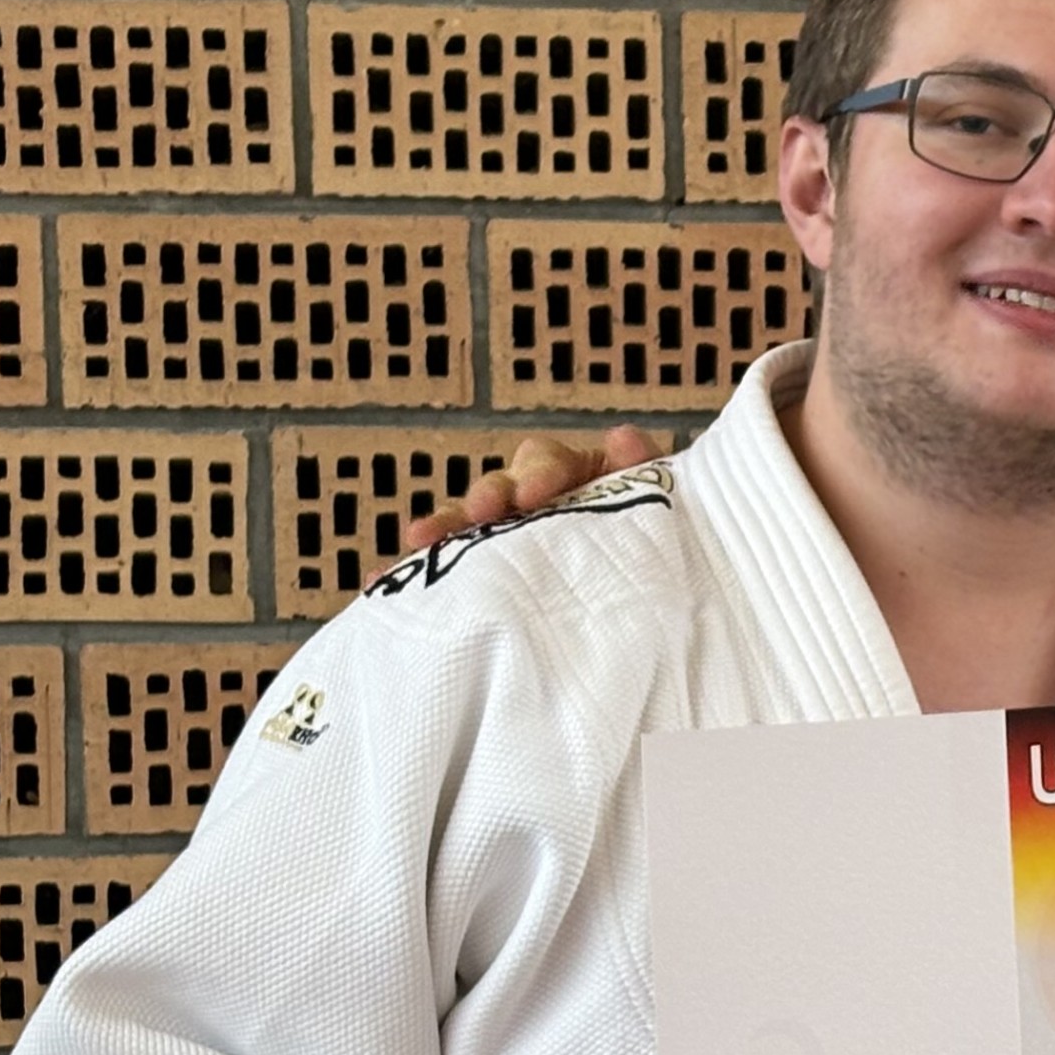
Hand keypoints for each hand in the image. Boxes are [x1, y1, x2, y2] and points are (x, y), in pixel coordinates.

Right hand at [399, 427, 662, 555]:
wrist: (675, 616)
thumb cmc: (669, 556)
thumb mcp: (669, 513)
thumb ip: (647, 479)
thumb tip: (624, 438)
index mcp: (581, 484)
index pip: (549, 463)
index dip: (540, 473)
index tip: (532, 495)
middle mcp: (540, 507)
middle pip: (501, 488)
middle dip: (487, 497)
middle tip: (481, 512)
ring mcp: (512, 541)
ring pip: (469, 526)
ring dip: (443, 528)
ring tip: (419, 541)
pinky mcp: (490, 578)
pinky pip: (447, 571)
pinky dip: (412, 574)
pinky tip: (379, 581)